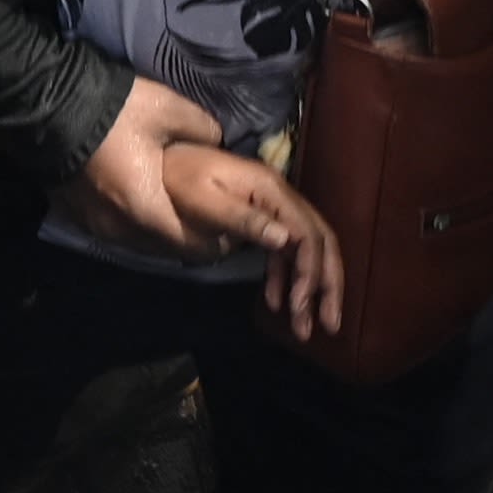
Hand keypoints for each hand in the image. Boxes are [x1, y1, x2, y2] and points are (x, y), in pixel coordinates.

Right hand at [59, 74, 225, 257]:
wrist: (50, 102)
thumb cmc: (117, 111)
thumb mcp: (172, 109)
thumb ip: (204, 131)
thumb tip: (216, 142)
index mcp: (147, 210)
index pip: (192, 246)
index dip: (217, 242)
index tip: (233, 231)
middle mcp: (119, 228)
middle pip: (163, 247)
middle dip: (187, 239)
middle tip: (208, 221)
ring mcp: (92, 223)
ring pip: (137, 240)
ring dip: (157, 232)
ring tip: (175, 213)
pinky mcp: (74, 212)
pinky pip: (113, 228)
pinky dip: (131, 223)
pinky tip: (139, 203)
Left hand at [156, 141, 344, 341]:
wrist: (162, 164)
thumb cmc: (180, 182)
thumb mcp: (206, 202)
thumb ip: (244, 220)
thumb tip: (286, 240)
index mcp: (271, 190)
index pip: (307, 233)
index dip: (309, 271)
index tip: (298, 306)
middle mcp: (280, 197)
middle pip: (319, 241)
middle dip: (328, 283)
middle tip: (331, 325)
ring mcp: (272, 209)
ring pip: (306, 250)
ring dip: (309, 289)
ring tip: (304, 328)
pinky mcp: (261, 221)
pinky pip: (283, 252)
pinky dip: (284, 279)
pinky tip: (274, 303)